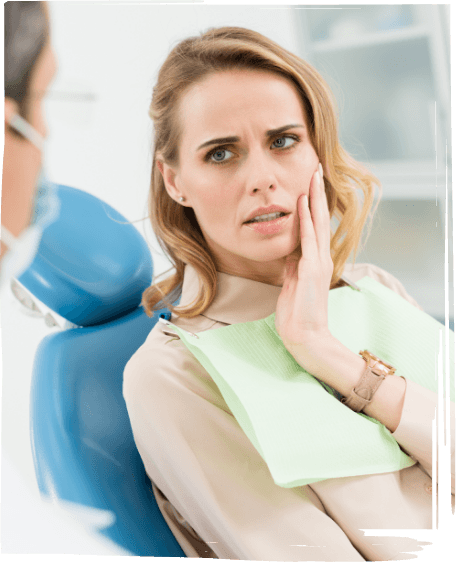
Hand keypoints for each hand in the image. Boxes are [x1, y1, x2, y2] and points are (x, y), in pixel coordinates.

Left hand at [275, 163, 333, 353]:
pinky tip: (302, 202)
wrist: (305, 335)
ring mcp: (318, 263)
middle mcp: (321, 257)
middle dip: (316, 193)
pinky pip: (308, 239)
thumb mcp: (292, 283)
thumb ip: (293, 266)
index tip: (308, 183)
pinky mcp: (312, 270)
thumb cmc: (297, 313)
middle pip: (319, 218)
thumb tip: (289, 252)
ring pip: (316, 223)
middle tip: (316, 169)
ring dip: (313, 199)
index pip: (314, 226)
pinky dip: (305, 220)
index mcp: (315, 260)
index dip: (311, 204)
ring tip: (313, 176)